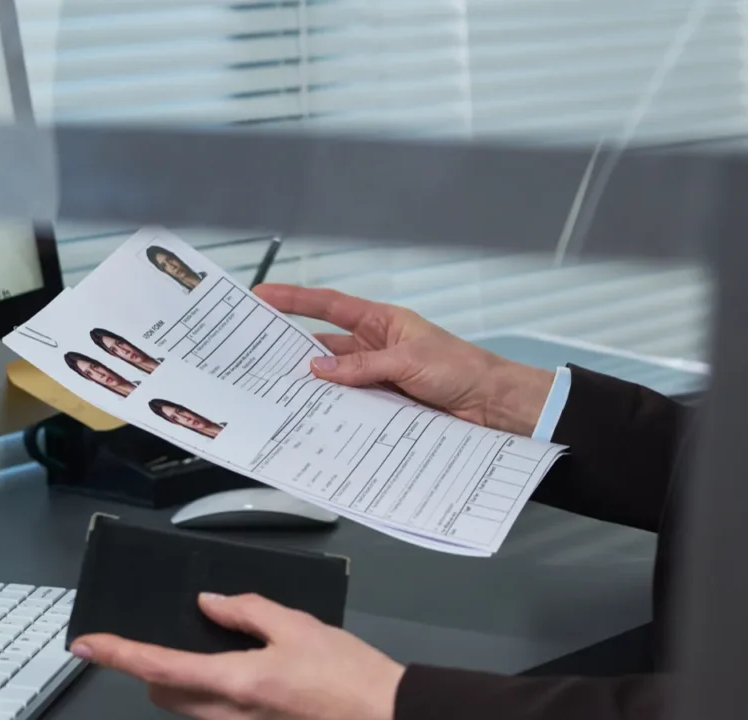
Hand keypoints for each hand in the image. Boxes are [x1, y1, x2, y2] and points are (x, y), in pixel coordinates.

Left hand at [71, 593, 404, 719]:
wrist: (381, 714)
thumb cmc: (348, 675)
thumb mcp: (299, 626)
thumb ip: (248, 611)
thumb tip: (211, 604)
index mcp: (234, 680)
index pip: (158, 664)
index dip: (117, 652)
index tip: (87, 643)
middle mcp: (227, 713)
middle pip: (163, 691)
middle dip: (153, 665)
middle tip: (164, 637)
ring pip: (187, 705)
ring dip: (182, 680)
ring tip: (215, 651)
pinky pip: (213, 713)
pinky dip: (211, 691)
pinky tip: (246, 671)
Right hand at [254, 284, 553, 435]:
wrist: (491, 404)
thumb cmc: (461, 368)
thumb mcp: (408, 361)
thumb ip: (362, 366)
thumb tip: (319, 369)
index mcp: (382, 322)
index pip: (329, 306)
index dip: (294, 300)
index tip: (262, 295)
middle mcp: (376, 347)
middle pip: (325, 346)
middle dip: (292, 349)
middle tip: (257, 354)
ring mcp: (378, 377)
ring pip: (335, 380)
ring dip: (315, 387)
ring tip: (280, 392)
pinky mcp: (385, 404)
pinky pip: (352, 405)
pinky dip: (336, 411)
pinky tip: (317, 417)